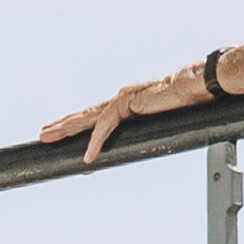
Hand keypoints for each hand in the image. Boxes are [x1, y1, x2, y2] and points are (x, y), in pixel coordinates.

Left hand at [43, 63, 203, 165]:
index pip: (97, 119)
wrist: (200, 87)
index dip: (79, 129)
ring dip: (68, 129)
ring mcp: (123, 98)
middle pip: (86, 116)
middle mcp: (121, 100)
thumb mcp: (160, 126)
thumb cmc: (188, 105)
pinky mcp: (128, 101)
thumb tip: (141, 149)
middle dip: (63, 126)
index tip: (63, 138)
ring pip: (89, 118)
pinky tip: (88, 156)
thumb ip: (146, 135)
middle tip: (43, 135)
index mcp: (128, 105)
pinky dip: (96, 142)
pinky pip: (107, 124)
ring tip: (49, 137)